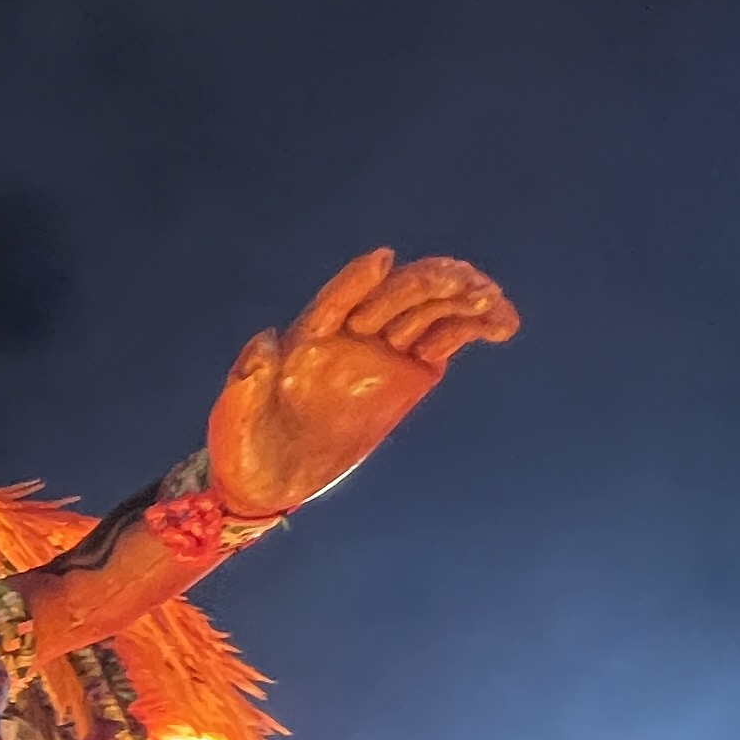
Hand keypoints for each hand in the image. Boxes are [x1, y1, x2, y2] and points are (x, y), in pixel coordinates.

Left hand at [203, 252, 517, 516]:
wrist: (270, 478)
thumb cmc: (243, 445)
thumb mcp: (235, 418)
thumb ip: (246, 379)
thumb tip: (264, 340)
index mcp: (308, 337)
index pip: (337, 299)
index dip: (357, 280)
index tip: (381, 261)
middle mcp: (351, 333)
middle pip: (394, 294)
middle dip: (426, 285)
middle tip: (464, 290)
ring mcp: (383, 348)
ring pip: (429, 308)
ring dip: (463, 298)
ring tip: (492, 304)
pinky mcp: (410, 370)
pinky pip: (448, 335)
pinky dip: (476, 326)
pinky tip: (504, 326)